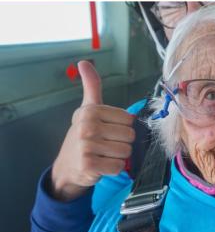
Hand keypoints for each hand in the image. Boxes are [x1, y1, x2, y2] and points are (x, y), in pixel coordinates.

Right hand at [49, 61, 134, 201]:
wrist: (67, 166)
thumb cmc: (84, 135)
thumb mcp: (88, 109)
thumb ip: (91, 86)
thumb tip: (83, 62)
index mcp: (91, 111)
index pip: (130, 120)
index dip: (123, 127)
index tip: (108, 130)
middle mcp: (87, 126)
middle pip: (130, 136)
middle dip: (122, 143)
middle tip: (105, 145)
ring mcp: (86, 146)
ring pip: (126, 151)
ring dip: (118, 156)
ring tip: (103, 154)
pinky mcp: (88, 164)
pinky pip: (118, 166)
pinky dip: (113, 169)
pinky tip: (100, 166)